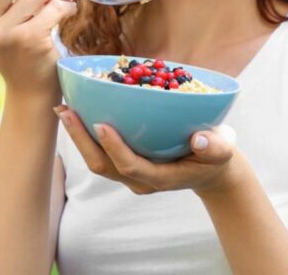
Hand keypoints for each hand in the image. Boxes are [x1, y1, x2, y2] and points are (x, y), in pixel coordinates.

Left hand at [55, 105, 240, 195]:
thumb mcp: (223, 152)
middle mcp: (139, 179)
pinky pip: (101, 152)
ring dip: (78, 136)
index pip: (131, 166)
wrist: (210, 171)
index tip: (101, 125)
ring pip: (97, 160)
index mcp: (160, 178)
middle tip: (66, 111)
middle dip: (82, 140)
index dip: (115, 148)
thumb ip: (215, 147)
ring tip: (64, 109)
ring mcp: (131, 173)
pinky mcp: (126, 164)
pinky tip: (79, 110)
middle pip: (103, 165)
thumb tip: (200, 139)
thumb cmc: (215, 158)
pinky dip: (86, 133)